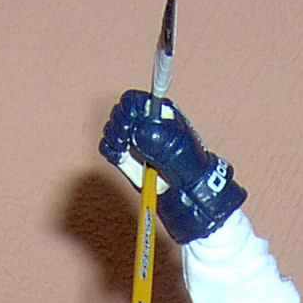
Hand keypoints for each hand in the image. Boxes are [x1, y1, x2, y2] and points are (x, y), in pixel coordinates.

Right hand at [99, 90, 246, 243]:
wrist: (192, 201)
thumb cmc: (193, 174)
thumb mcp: (181, 155)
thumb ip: (162, 140)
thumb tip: (140, 130)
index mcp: (163, 116)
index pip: (135, 101)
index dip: (128, 111)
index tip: (131, 129)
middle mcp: (148, 126)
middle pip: (121, 112)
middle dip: (119, 126)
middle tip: (127, 142)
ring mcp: (138, 143)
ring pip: (113, 129)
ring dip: (114, 138)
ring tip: (124, 151)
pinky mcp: (129, 160)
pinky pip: (110, 148)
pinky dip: (111, 151)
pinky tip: (119, 158)